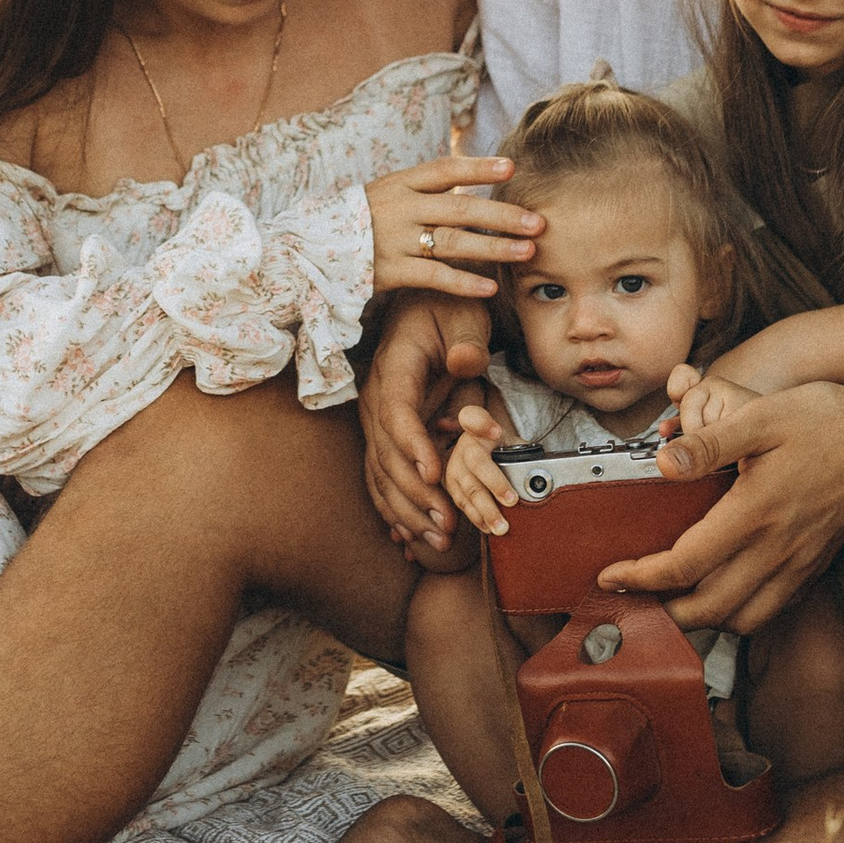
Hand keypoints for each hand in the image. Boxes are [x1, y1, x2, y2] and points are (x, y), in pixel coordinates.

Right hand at [361, 294, 494, 550]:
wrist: (425, 302)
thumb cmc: (449, 308)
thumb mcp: (464, 315)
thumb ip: (466, 342)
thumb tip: (464, 363)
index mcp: (394, 368)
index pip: (397, 413)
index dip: (413, 446)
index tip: (435, 475)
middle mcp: (377, 397)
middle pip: (386, 454)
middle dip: (415, 494)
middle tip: (446, 524)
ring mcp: (377, 419)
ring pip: (381, 473)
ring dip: (407, 511)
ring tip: (439, 539)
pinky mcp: (385, 434)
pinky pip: (381, 476)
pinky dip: (394, 508)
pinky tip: (410, 537)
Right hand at [365, 156, 541, 301]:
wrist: (312, 248)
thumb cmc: (365, 219)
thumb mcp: (390, 192)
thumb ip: (428, 188)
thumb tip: (476, 178)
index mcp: (402, 183)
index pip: (445, 170)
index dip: (479, 168)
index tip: (512, 168)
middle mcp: (401, 208)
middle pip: (460, 209)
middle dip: (502, 216)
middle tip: (538, 222)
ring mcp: (396, 240)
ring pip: (453, 242)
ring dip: (494, 248)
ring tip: (527, 251)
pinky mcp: (391, 271)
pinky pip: (434, 276)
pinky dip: (464, 282)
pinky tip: (490, 287)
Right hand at [442, 401, 516, 539]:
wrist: (478, 454)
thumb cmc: (499, 450)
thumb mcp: (510, 442)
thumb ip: (521, 453)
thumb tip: (538, 476)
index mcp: (478, 429)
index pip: (474, 417)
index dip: (482, 424)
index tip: (495, 431)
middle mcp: (463, 447)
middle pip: (477, 464)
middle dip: (495, 484)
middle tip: (512, 501)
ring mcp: (454, 467)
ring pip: (468, 490)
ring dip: (486, 510)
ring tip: (502, 526)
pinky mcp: (450, 487)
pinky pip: (462, 504)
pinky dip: (477, 518)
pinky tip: (489, 527)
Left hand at [594, 375, 843, 631]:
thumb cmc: (827, 420)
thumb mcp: (762, 417)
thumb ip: (709, 443)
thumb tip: (663, 463)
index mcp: (755, 513)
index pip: (685, 566)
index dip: (641, 578)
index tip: (612, 576)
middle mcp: (777, 549)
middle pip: (710, 609)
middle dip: (664, 614)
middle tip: (632, 601)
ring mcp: (799, 562)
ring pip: (743, 618)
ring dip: (702, 620)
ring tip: (671, 605)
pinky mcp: (814, 564)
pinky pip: (771, 608)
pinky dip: (740, 614)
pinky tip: (723, 595)